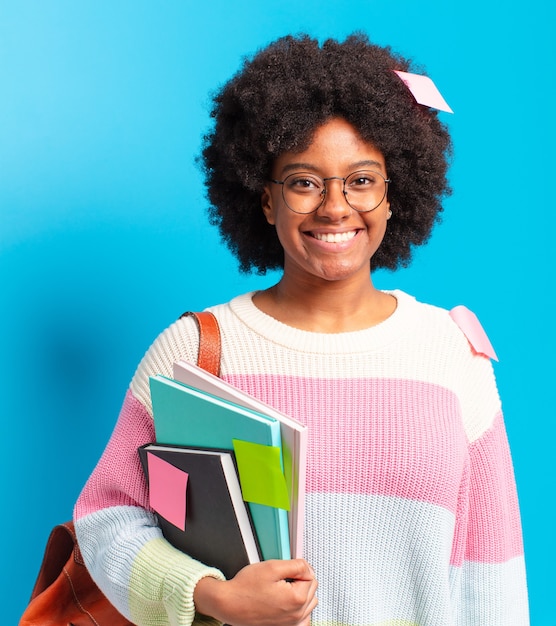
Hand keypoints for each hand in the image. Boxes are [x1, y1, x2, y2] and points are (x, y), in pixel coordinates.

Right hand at [194, 559, 317, 625]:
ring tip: (283, 588)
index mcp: (296, 599)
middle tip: (282, 577)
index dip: (298, 568)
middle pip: (311, 589)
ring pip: (308, 603)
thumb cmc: (246, 589)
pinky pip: (302, 618)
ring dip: (300, 593)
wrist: (230, 604)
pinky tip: (287, 602)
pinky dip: (299, 609)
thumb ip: (296, 565)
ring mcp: (291, 624)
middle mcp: (296, 615)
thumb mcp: (272, 567)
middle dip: (300, 580)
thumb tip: (308, 568)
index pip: (311, 577)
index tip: (286, 569)